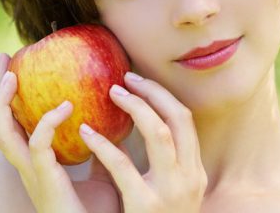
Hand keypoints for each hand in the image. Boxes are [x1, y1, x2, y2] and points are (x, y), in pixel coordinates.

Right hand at [0, 52, 120, 212]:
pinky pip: (39, 148)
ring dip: (4, 103)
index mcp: (36, 162)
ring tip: (12, 75)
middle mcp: (27, 166)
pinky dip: (47, 124)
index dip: (10, 96)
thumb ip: (99, 151)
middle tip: (3, 58)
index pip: (15, 123)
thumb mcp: (99, 174)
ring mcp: (32, 174)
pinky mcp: (46, 182)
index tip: (14, 65)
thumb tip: (113, 123)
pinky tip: (65, 106)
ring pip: (4, 134)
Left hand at [79, 72, 207, 212]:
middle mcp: (190, 177)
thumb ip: (155, 165)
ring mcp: (171, 192)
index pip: (186, 120)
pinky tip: (85, 132)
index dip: (163, 95)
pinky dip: (104, 144)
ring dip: (135, 107)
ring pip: (159, 133)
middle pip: (178, 117)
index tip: (140, 81)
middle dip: (153, 92)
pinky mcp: (146, 205)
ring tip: (111, 93)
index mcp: (194, 171)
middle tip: (125, 78)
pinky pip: (123, 166)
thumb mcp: (166, 193)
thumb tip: (128, 129)